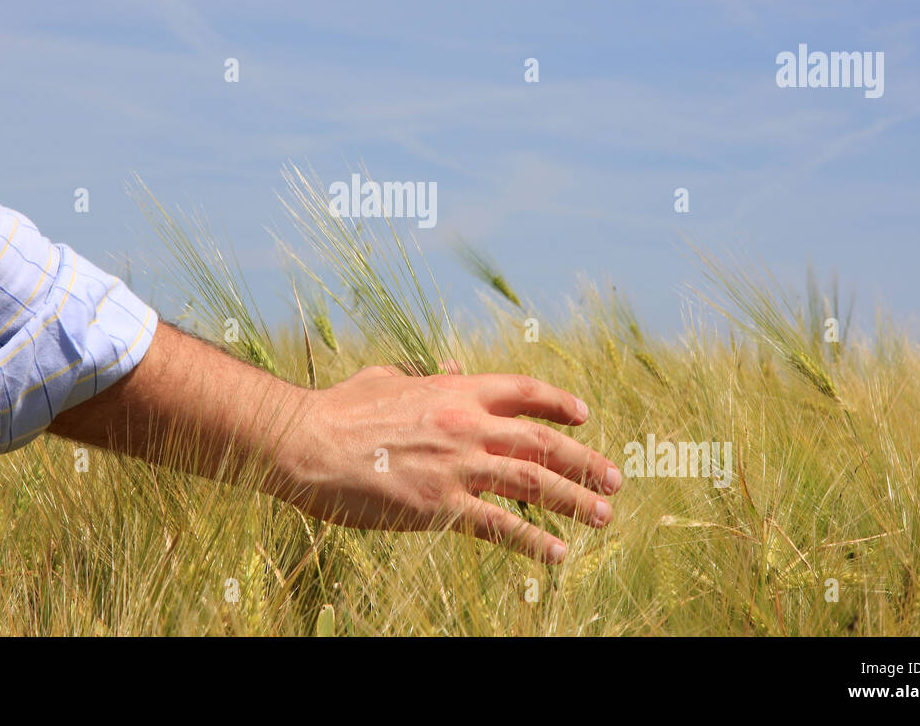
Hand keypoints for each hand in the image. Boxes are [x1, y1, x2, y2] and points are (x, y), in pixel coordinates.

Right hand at [270, 364, 621, 563]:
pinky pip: (499, 525)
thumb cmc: (338, 409)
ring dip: (574, 500)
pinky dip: (533, 539)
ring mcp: (456, 466)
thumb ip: (423, 374)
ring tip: (602, 516)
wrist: (306, 441)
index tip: (584, 416)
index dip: (558, 404)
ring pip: (532, 483)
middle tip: (614, 479)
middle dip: (583, 461)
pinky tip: (556, 552)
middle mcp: (466, 424)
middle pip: (541, 442)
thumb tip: (447, 366)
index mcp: (453, 390)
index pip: (523, 392)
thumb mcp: (387, 378)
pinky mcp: (440, 506)